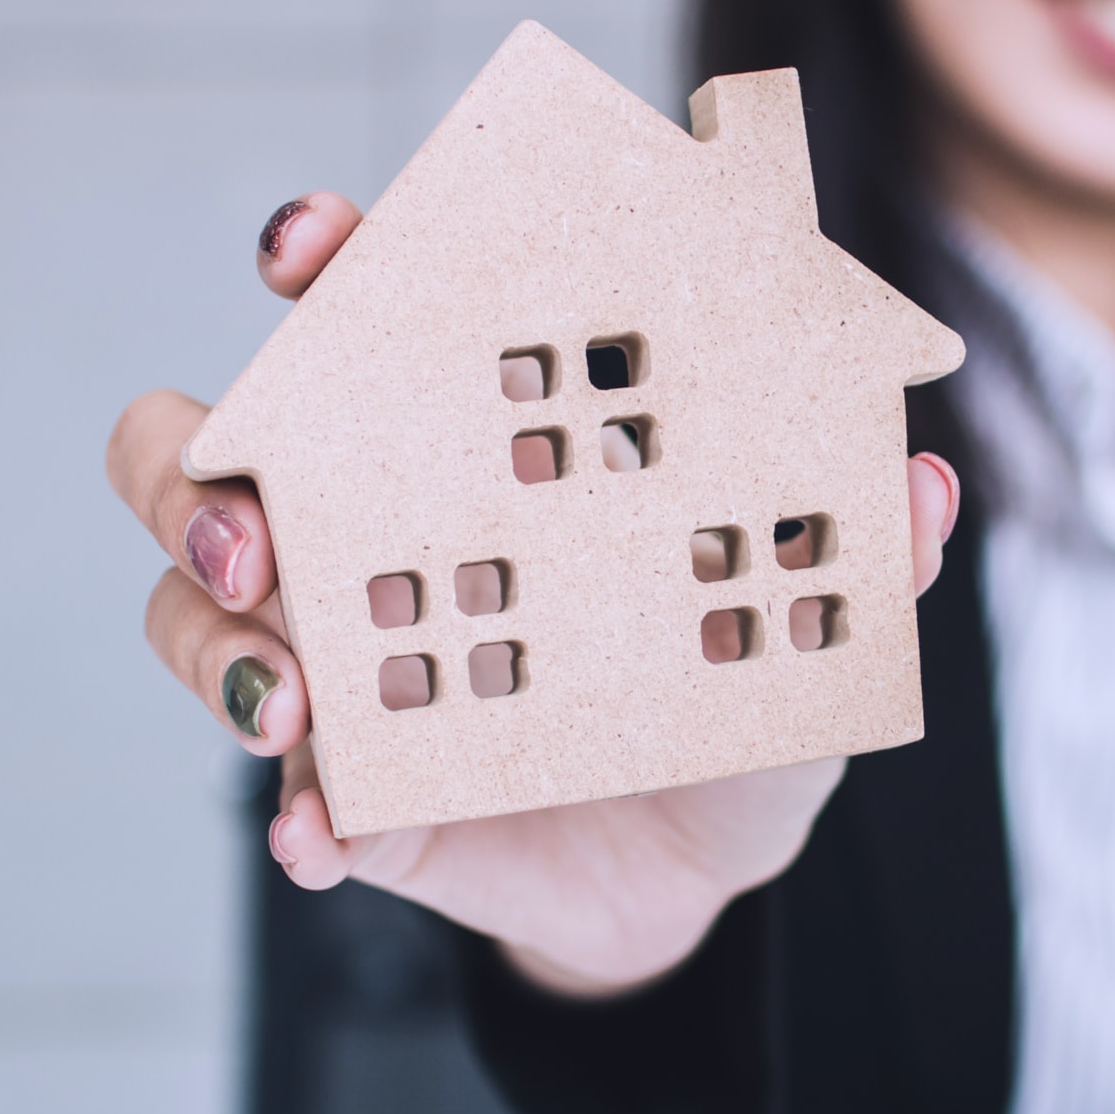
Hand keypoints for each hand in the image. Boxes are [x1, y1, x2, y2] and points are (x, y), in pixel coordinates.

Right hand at [107, 196, 963, 996]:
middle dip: (195, 478)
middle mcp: (373, 527)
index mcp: (474, 440)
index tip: (318, 248)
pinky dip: (301, 819)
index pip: (367, 312)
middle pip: (198, 451)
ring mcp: (340, 659)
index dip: (324, 258)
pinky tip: (328, 837)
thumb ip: (865, 550)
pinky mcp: (347, 795)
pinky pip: (285, 799)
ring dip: (216, 648)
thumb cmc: (737, 687)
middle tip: (264, 538)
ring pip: (192, 615)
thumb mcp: (817, 617)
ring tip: (292, 705)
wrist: (708, 865)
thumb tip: (922, 489)